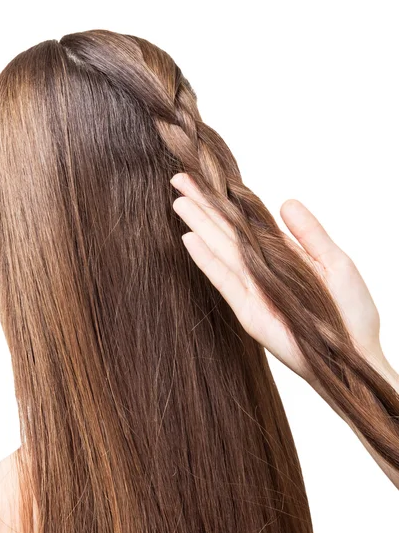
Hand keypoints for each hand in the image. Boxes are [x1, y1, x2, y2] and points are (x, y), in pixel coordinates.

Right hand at [170, 172, 386, 384]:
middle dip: (203, 206)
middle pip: (226, 231)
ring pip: (221, 250)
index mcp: (279, 255)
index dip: (226, 200)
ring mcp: (252, 290)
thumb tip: (286, 202)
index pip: (245, 222)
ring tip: (178, 202)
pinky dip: (206, 260)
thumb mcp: (336, 262)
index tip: (205, 177)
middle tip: (178, 179)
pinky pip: (225, 280)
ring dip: (199, 226)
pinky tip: (189, 239)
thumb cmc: (351, 312)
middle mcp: (260, 269)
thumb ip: (310, 234)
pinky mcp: (249, 311)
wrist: (354, 355)